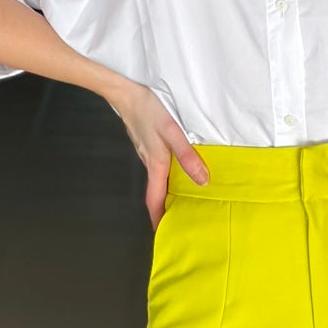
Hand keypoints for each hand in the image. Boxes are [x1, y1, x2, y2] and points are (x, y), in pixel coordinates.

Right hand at [102, 77, 208, 226]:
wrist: (125, 92)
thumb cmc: (148, 110)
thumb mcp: (172, 132)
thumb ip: (187, 156)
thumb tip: (202, 181)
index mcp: (155, 164)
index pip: (154, 200)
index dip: (158, 219)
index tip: (163, 234)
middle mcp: (149, 162)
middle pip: (156, 193)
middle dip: (164, 210)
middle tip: (178, 221)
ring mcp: (146, 153)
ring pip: (157, 179)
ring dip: (166, 193)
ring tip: (182, 200)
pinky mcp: (147, 144)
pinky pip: (157, 167)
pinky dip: (166, 177)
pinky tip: (176, 173)